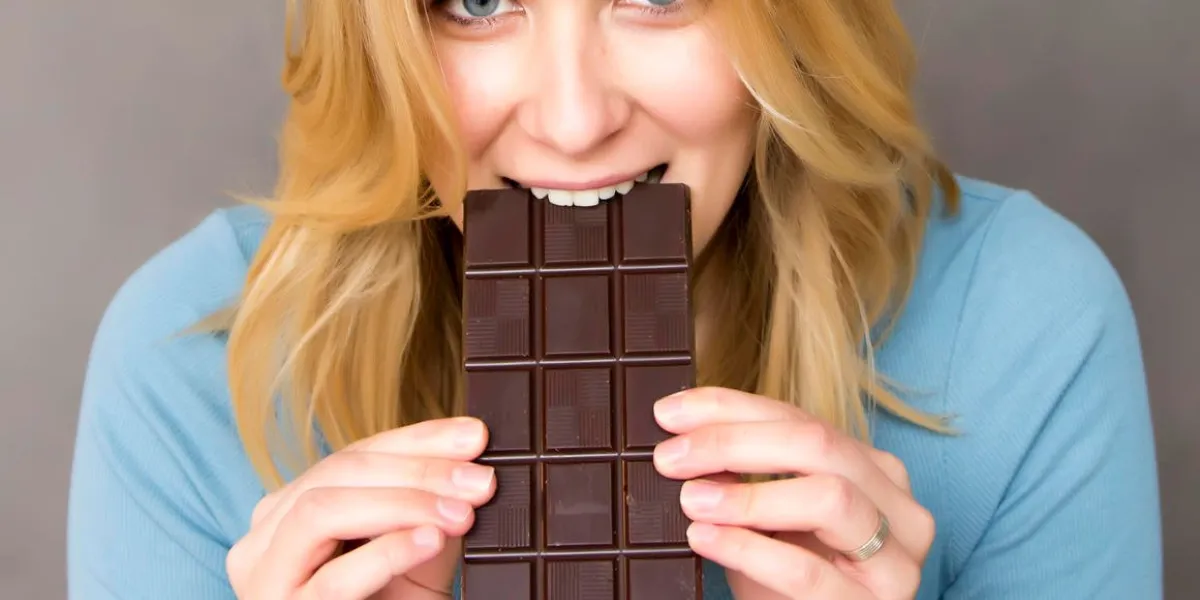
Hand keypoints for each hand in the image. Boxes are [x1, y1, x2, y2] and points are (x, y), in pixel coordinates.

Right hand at [226, 417, 495, 599]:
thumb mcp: (415, 549)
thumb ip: (431, 505)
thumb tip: (468, 453)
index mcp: (290, 511)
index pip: (354, 455)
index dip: (417, 440)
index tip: (474, 437)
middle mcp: (266, 538)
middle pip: (338, 473)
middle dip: (417, 470)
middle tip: (478, 480)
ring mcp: (267, 578)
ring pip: (322, 510)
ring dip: (402, 504)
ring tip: (459, 513)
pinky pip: (332, 578)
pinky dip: (387, 551)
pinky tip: (430, 542)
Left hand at [652, 388, 934, 599]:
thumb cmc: (787, 585)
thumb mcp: (766, 520)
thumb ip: (742, 475)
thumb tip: (686, 433)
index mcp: (874, 472)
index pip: (800, 418)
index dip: (729, 408)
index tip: (670, 413)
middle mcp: (899, 507)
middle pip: (818, 443)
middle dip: (733, 442)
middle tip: (671, 457)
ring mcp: (896, 560)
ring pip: (830, 496)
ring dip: (749, 496)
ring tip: (692, 500)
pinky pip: (807, 569)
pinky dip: (748, 549)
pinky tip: (706, 538)